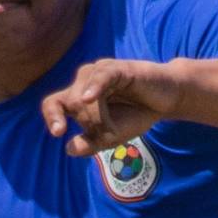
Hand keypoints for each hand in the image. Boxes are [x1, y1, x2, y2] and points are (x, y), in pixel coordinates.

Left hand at [41, 58, 181, 156]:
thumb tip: (69, 149)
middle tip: (110, 133)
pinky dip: (94, 87)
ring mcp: (98, 72)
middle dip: (89, 125)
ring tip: (116, 123)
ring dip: (99, 117)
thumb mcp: (112, 137)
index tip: (59, 132)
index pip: (53, 104)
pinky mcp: (117, 68)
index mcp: (77, 98)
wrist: (165, 101)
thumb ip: (90, 144)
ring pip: (84, 96)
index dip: (52, 116)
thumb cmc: (136, 115)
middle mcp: (83, 82)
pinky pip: (100, 76)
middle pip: (71, 104)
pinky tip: (89, 99)